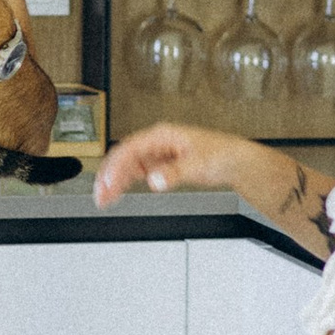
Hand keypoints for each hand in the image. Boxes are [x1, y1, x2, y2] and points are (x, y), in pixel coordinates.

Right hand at [96, 122, 243, 205]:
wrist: (234, 161)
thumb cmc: (221, 154)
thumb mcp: (197, 164)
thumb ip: (174, 173)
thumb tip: (154, 181)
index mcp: (162, 135)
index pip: (129, 149)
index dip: (115, 166)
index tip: (107, 183)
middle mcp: (157, 143)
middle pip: (124, 157)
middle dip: (109, 176)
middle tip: (99, 195)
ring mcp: (158, 154)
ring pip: (128, 166)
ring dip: (115, 181)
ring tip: (103, 198)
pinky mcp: (162, 165)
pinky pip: (137, 173)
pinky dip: (126, 183)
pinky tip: (118, 193)